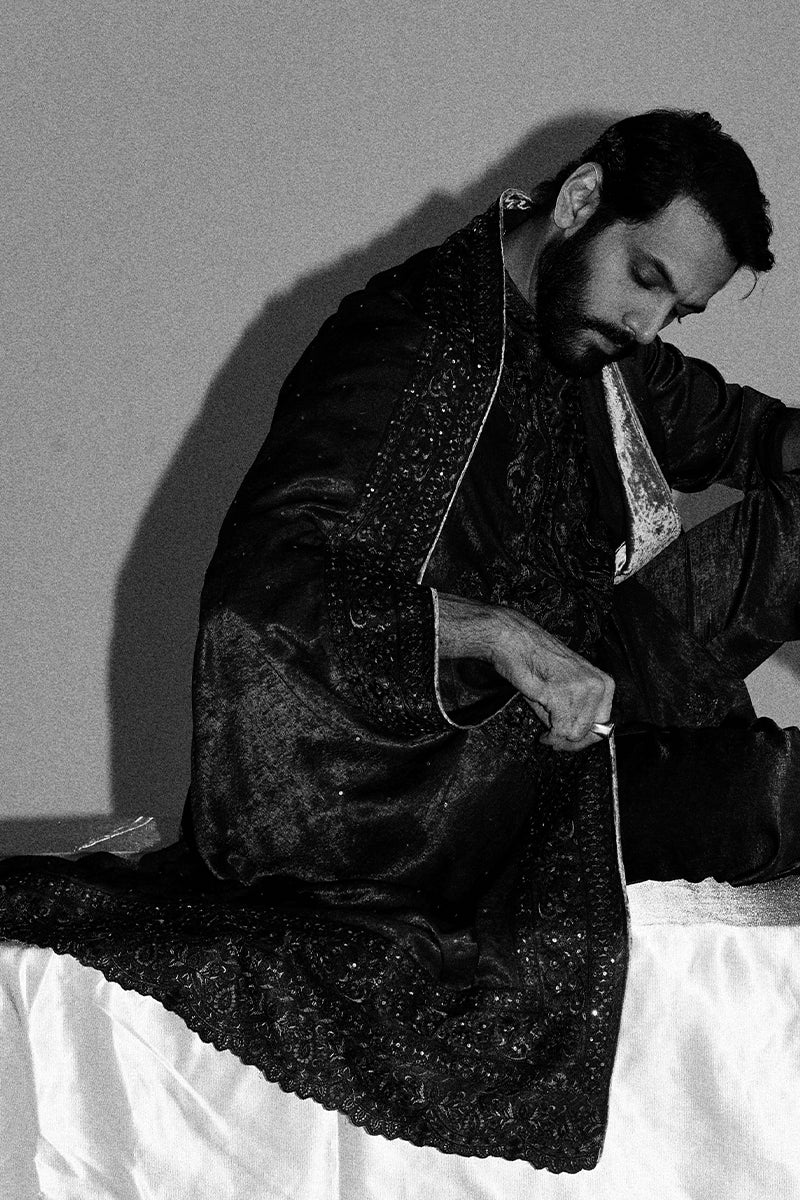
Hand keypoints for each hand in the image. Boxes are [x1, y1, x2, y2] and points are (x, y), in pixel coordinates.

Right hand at [437, 593, 613, 751]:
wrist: (515, 642)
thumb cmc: (536, 663)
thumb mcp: (566, 690)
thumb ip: (577, 716)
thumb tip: (575, 742)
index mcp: (604, 683)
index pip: (604, 726)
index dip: (584, 739)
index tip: (568, 741)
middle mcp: (598, 686)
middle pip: (591, 733)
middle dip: (570, 741)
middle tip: (553, 738)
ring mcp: (581, 690)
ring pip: (575, 734)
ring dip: (558, 736)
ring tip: (546, 728)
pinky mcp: (562, 694)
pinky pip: (560, 730)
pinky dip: (550, 735)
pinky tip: (543, 732)